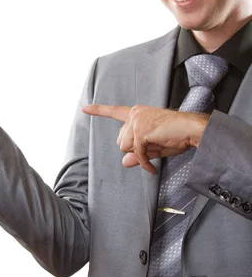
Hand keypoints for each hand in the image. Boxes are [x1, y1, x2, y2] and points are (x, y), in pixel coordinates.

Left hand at [82, 104, 208, 174]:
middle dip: (135, 150)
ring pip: (125, 148)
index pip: (115, 112)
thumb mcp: (153, 147)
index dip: (98, 111)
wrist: (193, 129)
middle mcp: (135, 113)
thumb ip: (137, 153)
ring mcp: (137, 120)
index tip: (84, 109)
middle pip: (121, 141)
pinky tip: (152, 167)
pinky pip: (136, 153)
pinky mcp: (141, 130)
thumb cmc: (177, 136)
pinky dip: (144, 163)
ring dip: (141, 154)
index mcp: (137, 113)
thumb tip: (124, 162)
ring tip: (158, 148)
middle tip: (155, 148)